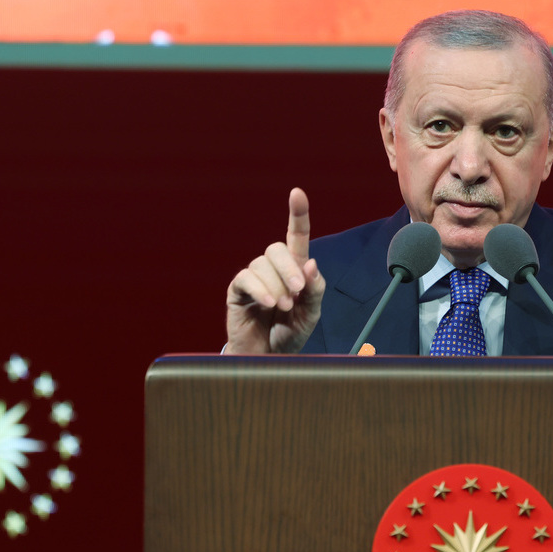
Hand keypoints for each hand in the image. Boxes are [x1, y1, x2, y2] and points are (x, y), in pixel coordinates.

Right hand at [225, 188, 325, 353]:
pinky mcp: (237, 290)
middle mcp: (273, 269)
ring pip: (262, 265)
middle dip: (290, 269)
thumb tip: (310, 263)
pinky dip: (261, 290)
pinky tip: (270, 305)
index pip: (296, 236)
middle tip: (298, 292)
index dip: (297, 214)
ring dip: (277, 287)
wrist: (270, 357)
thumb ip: (315, 289)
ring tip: (283, 309)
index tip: (297, 193)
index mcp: (295, 269)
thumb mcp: (311, 313)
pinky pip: (246, 279)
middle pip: (277, 249)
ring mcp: (253, 278)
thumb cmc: (291, 333)